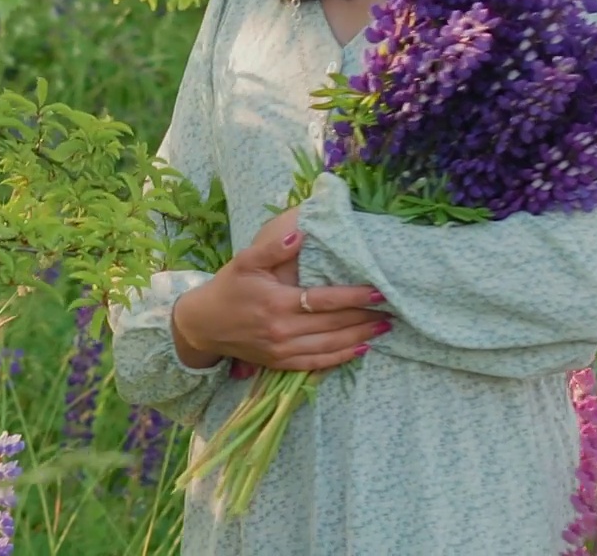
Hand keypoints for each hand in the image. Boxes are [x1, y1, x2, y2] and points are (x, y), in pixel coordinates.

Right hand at [172, 215, 390, 372]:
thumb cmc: (228, 287)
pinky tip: (359, 350)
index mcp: (277, 303)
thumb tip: (302, 231)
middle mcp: (282, 330)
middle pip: (332, 326)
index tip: (379, 290)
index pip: (324, 300)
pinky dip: (340, 358)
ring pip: (329, 347)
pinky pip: (316, 364)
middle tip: (393, 310)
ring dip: (359, 338)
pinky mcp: (280, 363)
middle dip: (364, 317)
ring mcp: (282, 351)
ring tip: (384, 329)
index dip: (354, 296)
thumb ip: (275, 248)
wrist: (203, 325)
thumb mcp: (246, 260)